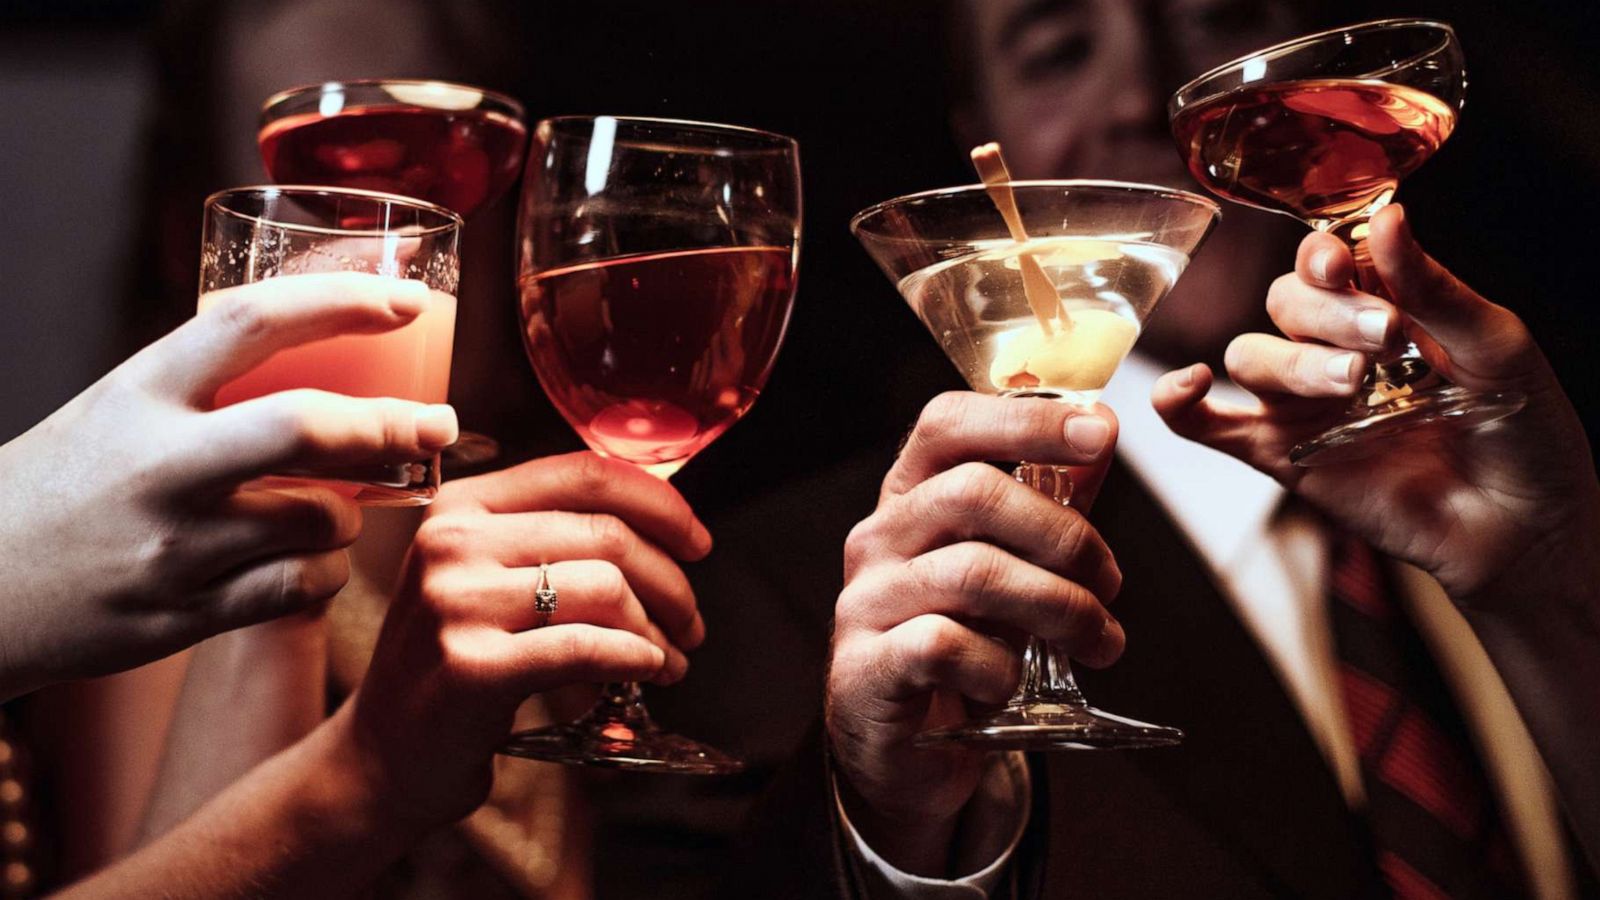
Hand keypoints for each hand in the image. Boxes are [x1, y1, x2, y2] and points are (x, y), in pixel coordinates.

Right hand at [0, 273, 458, 698]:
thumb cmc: (66, 485)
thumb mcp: (119, 408)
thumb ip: (210, 386)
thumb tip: (335, 344)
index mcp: (138, 392)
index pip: (254, 323)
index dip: (343, 300)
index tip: (407, 299)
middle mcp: (156, 466)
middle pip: (307, 429)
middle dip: (394, 425)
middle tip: (439, 423)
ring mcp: (171, 547)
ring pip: (321, 519)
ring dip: (357, 511)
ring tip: (345, 505)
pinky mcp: (182, 616)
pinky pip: (300, 588)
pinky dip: (328, 571)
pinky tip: (314, 559)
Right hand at [344, 451, 710, 826]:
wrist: (382, 756)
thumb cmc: (454, 664)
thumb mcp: (486, 579)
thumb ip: (552, 540)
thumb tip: (665, 523)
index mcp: (462, 506)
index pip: (583, 473)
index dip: (659, 503)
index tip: (697, 542)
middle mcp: (452, 542)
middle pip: (606, 534)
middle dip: (671, 582)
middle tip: (691, 623)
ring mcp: (456, 603)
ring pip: (605, 588)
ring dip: (657, 630)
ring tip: (669, 659)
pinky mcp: (471, 667)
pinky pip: (586, 648)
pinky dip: (635, 658)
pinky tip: (648, 672)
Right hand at [827, 392, 1122, 875]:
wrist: (906, 749)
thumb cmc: (962, 646)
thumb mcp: (1011, 568)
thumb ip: (1052, 501)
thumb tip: (1102, 429)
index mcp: (910, 497)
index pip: (949, 424)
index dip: (1026, 418)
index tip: (1101, 431)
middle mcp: (879, 538)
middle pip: (972, 493)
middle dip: (1065, 536)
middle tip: (1111, 584)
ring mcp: (866, 601)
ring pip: (972, 573)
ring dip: (1058, 607)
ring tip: (1097, 642)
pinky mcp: (867, 668)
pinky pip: (946, 646)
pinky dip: (998, 668)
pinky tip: (1009, 686)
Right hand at [1154, 204, 1599, 606]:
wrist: (1523, 526)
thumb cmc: (1523, 430)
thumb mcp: (1495, 342)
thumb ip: (1432, 287)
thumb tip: (1385, 217)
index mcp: (1382, 306)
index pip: (1322, 260)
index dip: (1321, 256)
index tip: (1344, 268)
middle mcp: (1332, 347)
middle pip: (1281, 302)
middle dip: (1325, 315)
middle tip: (1384, 339)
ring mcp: (1301, 403)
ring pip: (1250, 355)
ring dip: (1292, 361)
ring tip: (1352, 385)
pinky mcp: (1280, 455)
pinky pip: (1207, 427)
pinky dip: (1181, 404)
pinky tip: (1191, 386)